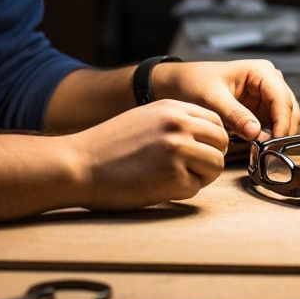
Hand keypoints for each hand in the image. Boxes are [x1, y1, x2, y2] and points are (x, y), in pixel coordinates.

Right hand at [64, 100, 227, 209]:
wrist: (78, 164)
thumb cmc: (107, 146)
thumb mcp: (144, 118)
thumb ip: (174, 121)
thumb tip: (205, 136)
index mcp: (172, 107)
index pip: (216, 120)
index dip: (209, 139)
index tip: (196, 151)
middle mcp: (178, 123)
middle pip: (221, 142)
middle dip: (209, 158)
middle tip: (187, 169)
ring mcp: (178, 149)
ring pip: (216, 165)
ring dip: (200, 176)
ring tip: (172, 178)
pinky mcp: (174, 176)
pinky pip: (196, 187)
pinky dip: (181, 191)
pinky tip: (157, 186)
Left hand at [150, 60, 299, 140]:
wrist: (180, 84)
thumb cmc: (194, 81)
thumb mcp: (212, 98)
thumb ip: (234, 114)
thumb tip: (256, 132)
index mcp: (261, 71)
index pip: (282, 98)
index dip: (282, 122)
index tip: (275, 141)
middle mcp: (268, 82)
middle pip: (289, 109)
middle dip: (282, 130)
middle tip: (270, 151)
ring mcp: (266, 96)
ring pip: (285, 119)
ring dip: (277, 135)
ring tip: (263, 150)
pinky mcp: (260, 110)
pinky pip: (273, 126)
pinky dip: (269, 137)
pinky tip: (258, 146)